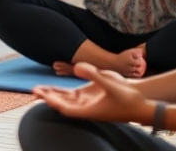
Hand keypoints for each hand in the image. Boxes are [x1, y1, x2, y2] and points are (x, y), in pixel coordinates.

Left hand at [33, 62, 153, 123]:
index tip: (42, 96)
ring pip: (65, 100)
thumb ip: (93, 73)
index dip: (53, 102)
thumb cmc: (128, 97)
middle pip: (62, 104)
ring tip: (37, 89)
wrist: (141, 102)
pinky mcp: (91, 96)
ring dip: (52, 95)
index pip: (66, 108)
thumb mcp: (111, 82)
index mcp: (90, 110)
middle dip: (48, 98)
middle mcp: (86, 108)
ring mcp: (88, 102)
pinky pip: (72, 95)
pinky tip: (51, 88)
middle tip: (33, 91)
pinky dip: (61, 92)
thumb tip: (77, 66)